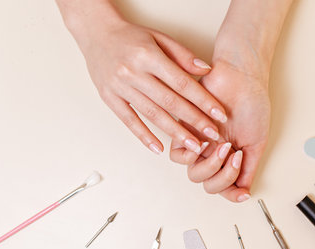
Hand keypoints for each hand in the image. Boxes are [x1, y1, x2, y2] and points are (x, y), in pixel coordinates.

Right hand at [61, 3, 226, 153]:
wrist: (96, 33)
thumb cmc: (131, 37)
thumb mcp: (159, 37)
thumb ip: (182, 54)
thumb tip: (206, 70)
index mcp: (149, 56)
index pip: (182, 83)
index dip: (203, 101)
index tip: (219, 115)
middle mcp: (133, 72)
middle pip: (170, 102)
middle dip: (194, 121)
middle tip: (212, 135)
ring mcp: (119, 87)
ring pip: (152, 114)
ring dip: (175, 133)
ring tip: (193, 146)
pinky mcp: (109, 98)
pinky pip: (129, 121)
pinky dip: (144, 136)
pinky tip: (159, 148)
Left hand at [170, 59, 270, 201]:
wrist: (242, 77)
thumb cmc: (251, 103)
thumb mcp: (256, 143)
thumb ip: (250, 168)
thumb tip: (244, 192)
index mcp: (229, 158)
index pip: (224, 186)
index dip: (232, 194)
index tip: (244, 194)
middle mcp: (212, 153)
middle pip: (208, 184)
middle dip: (224, 176)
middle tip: (236, 156)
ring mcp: (198, 143)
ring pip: (194, 174)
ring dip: (212, 166)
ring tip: (225, 146)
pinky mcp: (184, 130)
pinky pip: (178, 155)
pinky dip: (192, 155)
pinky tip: (207, 144)